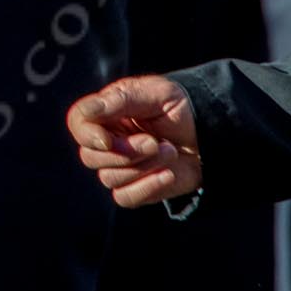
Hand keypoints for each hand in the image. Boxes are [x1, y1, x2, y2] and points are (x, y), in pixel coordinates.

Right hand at [67, 75, 202, 208]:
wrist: (212, 132)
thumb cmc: (180, 106)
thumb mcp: (154, 93)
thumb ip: (119, 100)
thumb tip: (87, 113)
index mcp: (106, 113)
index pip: (78, 124)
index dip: (87, 134)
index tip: (107, 139)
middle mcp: (108, 141)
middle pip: (90, 157)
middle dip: (124, 152)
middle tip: (154, 142)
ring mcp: (121, 167)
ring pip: (109, 178)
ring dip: (142, 167)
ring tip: (170, 151)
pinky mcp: (137, 188)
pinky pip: (125, 197)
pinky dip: (146, 187)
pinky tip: (167, 174)